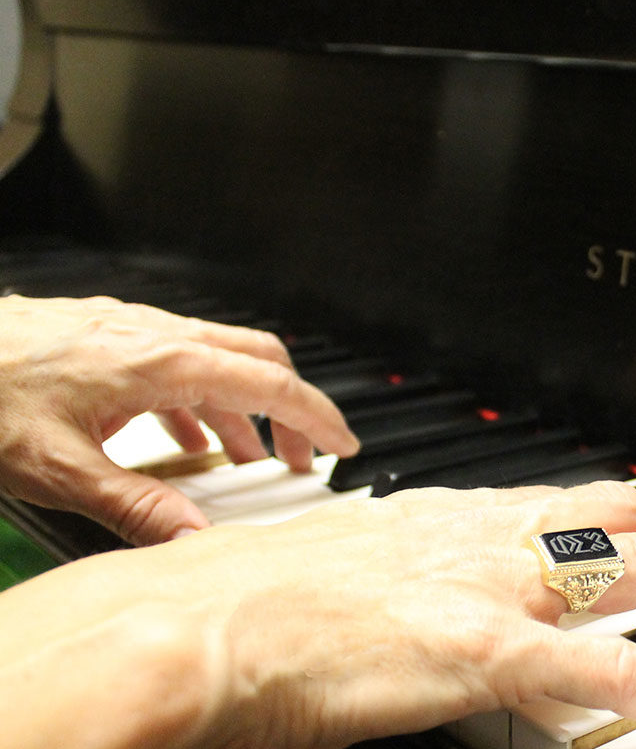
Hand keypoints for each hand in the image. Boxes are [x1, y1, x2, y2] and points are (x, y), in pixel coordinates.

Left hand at [0, 294, 360, 544]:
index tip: (344, 445)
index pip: (269, 384)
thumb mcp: (58, 471)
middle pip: (258, 357)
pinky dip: (200, 392)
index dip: (317, 417)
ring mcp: (129, 326)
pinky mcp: (105, 330)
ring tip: (245, 454)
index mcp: (160, 363)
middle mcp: (154, 334)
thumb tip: (194, 541)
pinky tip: (180, 428)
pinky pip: (178, 354)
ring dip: (243, 403)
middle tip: (303, 453)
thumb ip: (137, 506)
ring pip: (217, 355)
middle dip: (292, 406)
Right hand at [0, 480, 635, 748]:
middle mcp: (486, 535)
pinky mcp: (486, 649)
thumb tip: (438, 582)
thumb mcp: (359, 559)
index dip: (631, 516)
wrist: (214, 621)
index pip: (569, 497)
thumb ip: (416, 561)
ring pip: (629, 570)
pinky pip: (603, 665)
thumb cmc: (262, 597)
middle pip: (619, 517)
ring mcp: (494, 588)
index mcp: (454, 515)